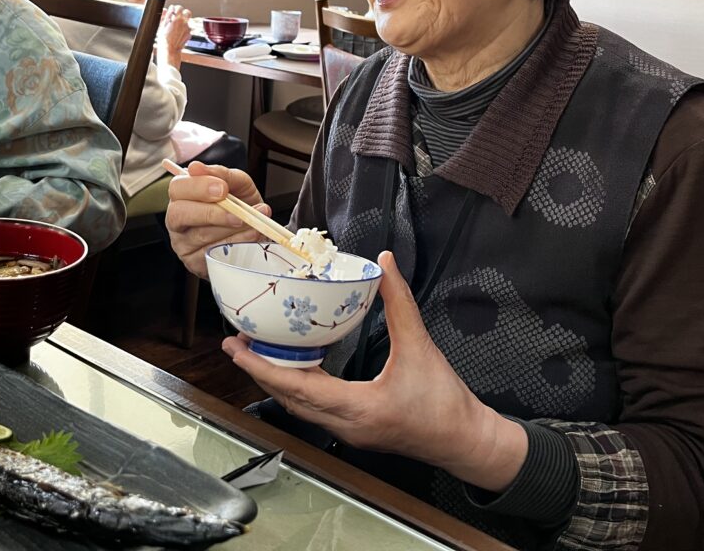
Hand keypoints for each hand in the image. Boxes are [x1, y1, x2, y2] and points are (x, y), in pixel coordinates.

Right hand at [157, 5, 192, 68]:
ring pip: (187, 21)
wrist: (170, 50)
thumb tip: (167, 9)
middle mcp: (184, 22)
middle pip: (187, 12)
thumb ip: (165, 16)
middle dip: (183, 13)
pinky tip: (177, 34)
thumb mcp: (161, 26)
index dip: (176, 9)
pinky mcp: (189, 34)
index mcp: (177, 18)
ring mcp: (188, 29)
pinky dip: (183, 30)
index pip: (179, 7)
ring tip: (175, 28)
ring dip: (183, 22)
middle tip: (177, 17)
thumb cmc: (164, 39)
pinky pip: (187, 29)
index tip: (173, 12)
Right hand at [165, 161, 270, 276]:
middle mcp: (176, 220)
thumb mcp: (237, 185)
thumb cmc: (240, 205)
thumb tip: (198, 167)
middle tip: (238, 214)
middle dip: (211, 213)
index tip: (222, 188)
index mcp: (182, 196)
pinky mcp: (194, 263)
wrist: (255, 231)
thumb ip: (222, 174)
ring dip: (231, 229)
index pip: (177, 188)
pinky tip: (251, 235)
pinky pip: (214, 253)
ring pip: (201, 235)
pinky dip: (237, 243)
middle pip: (179, 214)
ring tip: (254, 222)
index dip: (198, 187)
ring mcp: (183, 244)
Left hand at [222, 251, 527, 491]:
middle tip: (236, 342)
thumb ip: (400, 302)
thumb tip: (385, 263)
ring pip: (298, 406)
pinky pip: (313, 409)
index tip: (238, 347)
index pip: (296, 388)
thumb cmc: (446, 403)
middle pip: (287, 399)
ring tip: (256, 351)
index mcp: (356, 408)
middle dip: (259, 370)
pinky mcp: (354, 430)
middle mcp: (344, 425)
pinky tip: (293, 367)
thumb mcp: (421, 346)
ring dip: (275, 380)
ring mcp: (348, 431)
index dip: (263, 367)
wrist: (467, 441)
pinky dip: (296, 387)